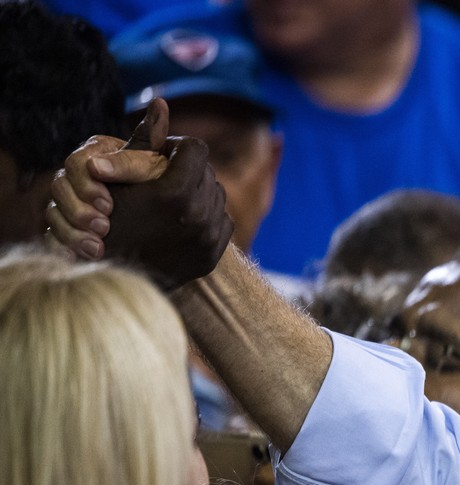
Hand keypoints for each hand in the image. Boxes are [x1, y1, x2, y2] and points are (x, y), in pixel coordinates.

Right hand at [47, 98, 233, 288]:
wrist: (112, 276)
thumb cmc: (105, 220)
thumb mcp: (118, 178)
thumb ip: (143, 142)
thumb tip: (161, 102)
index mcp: (176, 192)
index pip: (194, 148)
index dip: (175, 147)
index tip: (161, 154)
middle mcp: (200, 215)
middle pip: (207, 172)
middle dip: (188, 170)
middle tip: (166, 176)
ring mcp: (209, 238)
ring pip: (217, 196)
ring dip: (199, 192)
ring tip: (175, 197)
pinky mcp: (212, 256)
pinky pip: (222, 222)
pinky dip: (207, 216)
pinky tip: (185, 218)